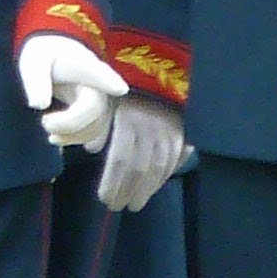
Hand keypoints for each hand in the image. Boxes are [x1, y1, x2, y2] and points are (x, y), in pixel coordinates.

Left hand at [16, 30, 124, 149]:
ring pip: (97, 125)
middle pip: (95, 108)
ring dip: (71, 134)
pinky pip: (94, 131)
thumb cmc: (46, 58)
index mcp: (84, 65)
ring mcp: (102, 99)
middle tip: (44, 122)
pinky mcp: (99, 114)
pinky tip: (55, 138)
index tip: (120, 89)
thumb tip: (39, 104)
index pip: (98, 73)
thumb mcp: (35, 63)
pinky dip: (75, 138)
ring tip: (47, 127)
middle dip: (70, 122)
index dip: (109, 81)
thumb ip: (36, 80)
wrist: (56, 58)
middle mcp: (100, 83)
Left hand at [97, 97, 187, 212]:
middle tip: (117, 206)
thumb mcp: (108, 100)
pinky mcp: (185, 133)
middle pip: (139, 167)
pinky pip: (175, 160)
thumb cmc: (126, 90)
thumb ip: (100, 124)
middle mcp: (151, 126)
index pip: (120, 158)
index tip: (104, 198)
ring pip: (159, 167)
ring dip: (146, 190)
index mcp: (129, 118)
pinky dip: (164, 177)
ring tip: (135, 204)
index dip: (112, 182)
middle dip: (127, 191)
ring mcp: (171, 130)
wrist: (160, 70)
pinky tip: (153, 188)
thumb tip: (92, 149)